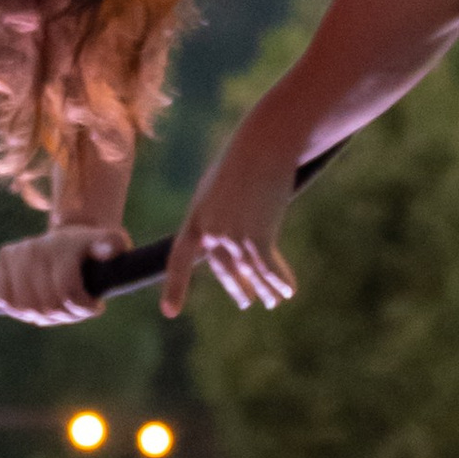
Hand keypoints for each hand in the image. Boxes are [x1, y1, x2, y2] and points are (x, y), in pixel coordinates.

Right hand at [0, 225, 124, 324]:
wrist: (69, 237)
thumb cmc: (94, 249)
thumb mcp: (111, 243)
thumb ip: (114, 244)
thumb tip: (111, 248)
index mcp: (63, 246)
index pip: (67, 292)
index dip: (83, 307)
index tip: (97, 306)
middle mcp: (36, 248)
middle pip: (47, 305)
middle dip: (66, 315)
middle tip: (77, 309)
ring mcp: (17, 253)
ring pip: (25, 308)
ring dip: (44, 317)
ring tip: (58, 309)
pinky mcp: (3, 261)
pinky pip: (4, 300)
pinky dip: (20, 311)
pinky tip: (36, 306)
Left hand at [162, 141, 296, 318]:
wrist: (263, 144)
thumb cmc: (244, 162)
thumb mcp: (220, 189)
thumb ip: (218, 219)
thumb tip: (227, 247)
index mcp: (195, 219)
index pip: (179, 259)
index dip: (175, 286)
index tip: (169, 313)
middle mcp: (210, 231)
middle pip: (225, 270)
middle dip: (238, 289)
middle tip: (247, 303)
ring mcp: (233, 235)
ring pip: (251, 271)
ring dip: (266, 289)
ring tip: (275, 300)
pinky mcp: (258, 236)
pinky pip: (268, 267)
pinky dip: (280, 280)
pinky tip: (289, 290)